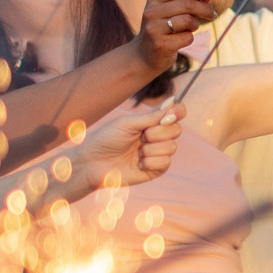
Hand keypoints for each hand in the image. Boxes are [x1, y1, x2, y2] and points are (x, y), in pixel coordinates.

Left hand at [67, 101, 185, 191]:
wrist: (94, 163)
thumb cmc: (106, 139)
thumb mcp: (128, 123)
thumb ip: (152, 116)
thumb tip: (174, 103)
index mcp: (150, 123)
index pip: (175, 114)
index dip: (178, 112)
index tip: (173, 114)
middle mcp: (157, 137)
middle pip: (176, 130)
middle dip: (158, 133)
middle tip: (141, 136)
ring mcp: (157, 153)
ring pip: (172, 147)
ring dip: (151, 149)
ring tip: (136, 152)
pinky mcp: (156, 169)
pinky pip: (165, 162)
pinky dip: (150, 162)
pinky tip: (137, 163)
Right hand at [137, 0, 219, 73]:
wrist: (145, 55)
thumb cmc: (164, 30)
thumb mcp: (170, 12)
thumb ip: (187, 2)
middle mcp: (151, 12)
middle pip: (187, 4)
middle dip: (205, 9)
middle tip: (213, 15)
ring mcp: (154, 28)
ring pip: (188, 20)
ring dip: (195, 25)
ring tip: (189, 29)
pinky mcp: (161, 44)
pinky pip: (187, 38)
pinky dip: (189, 39)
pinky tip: (179, 41)